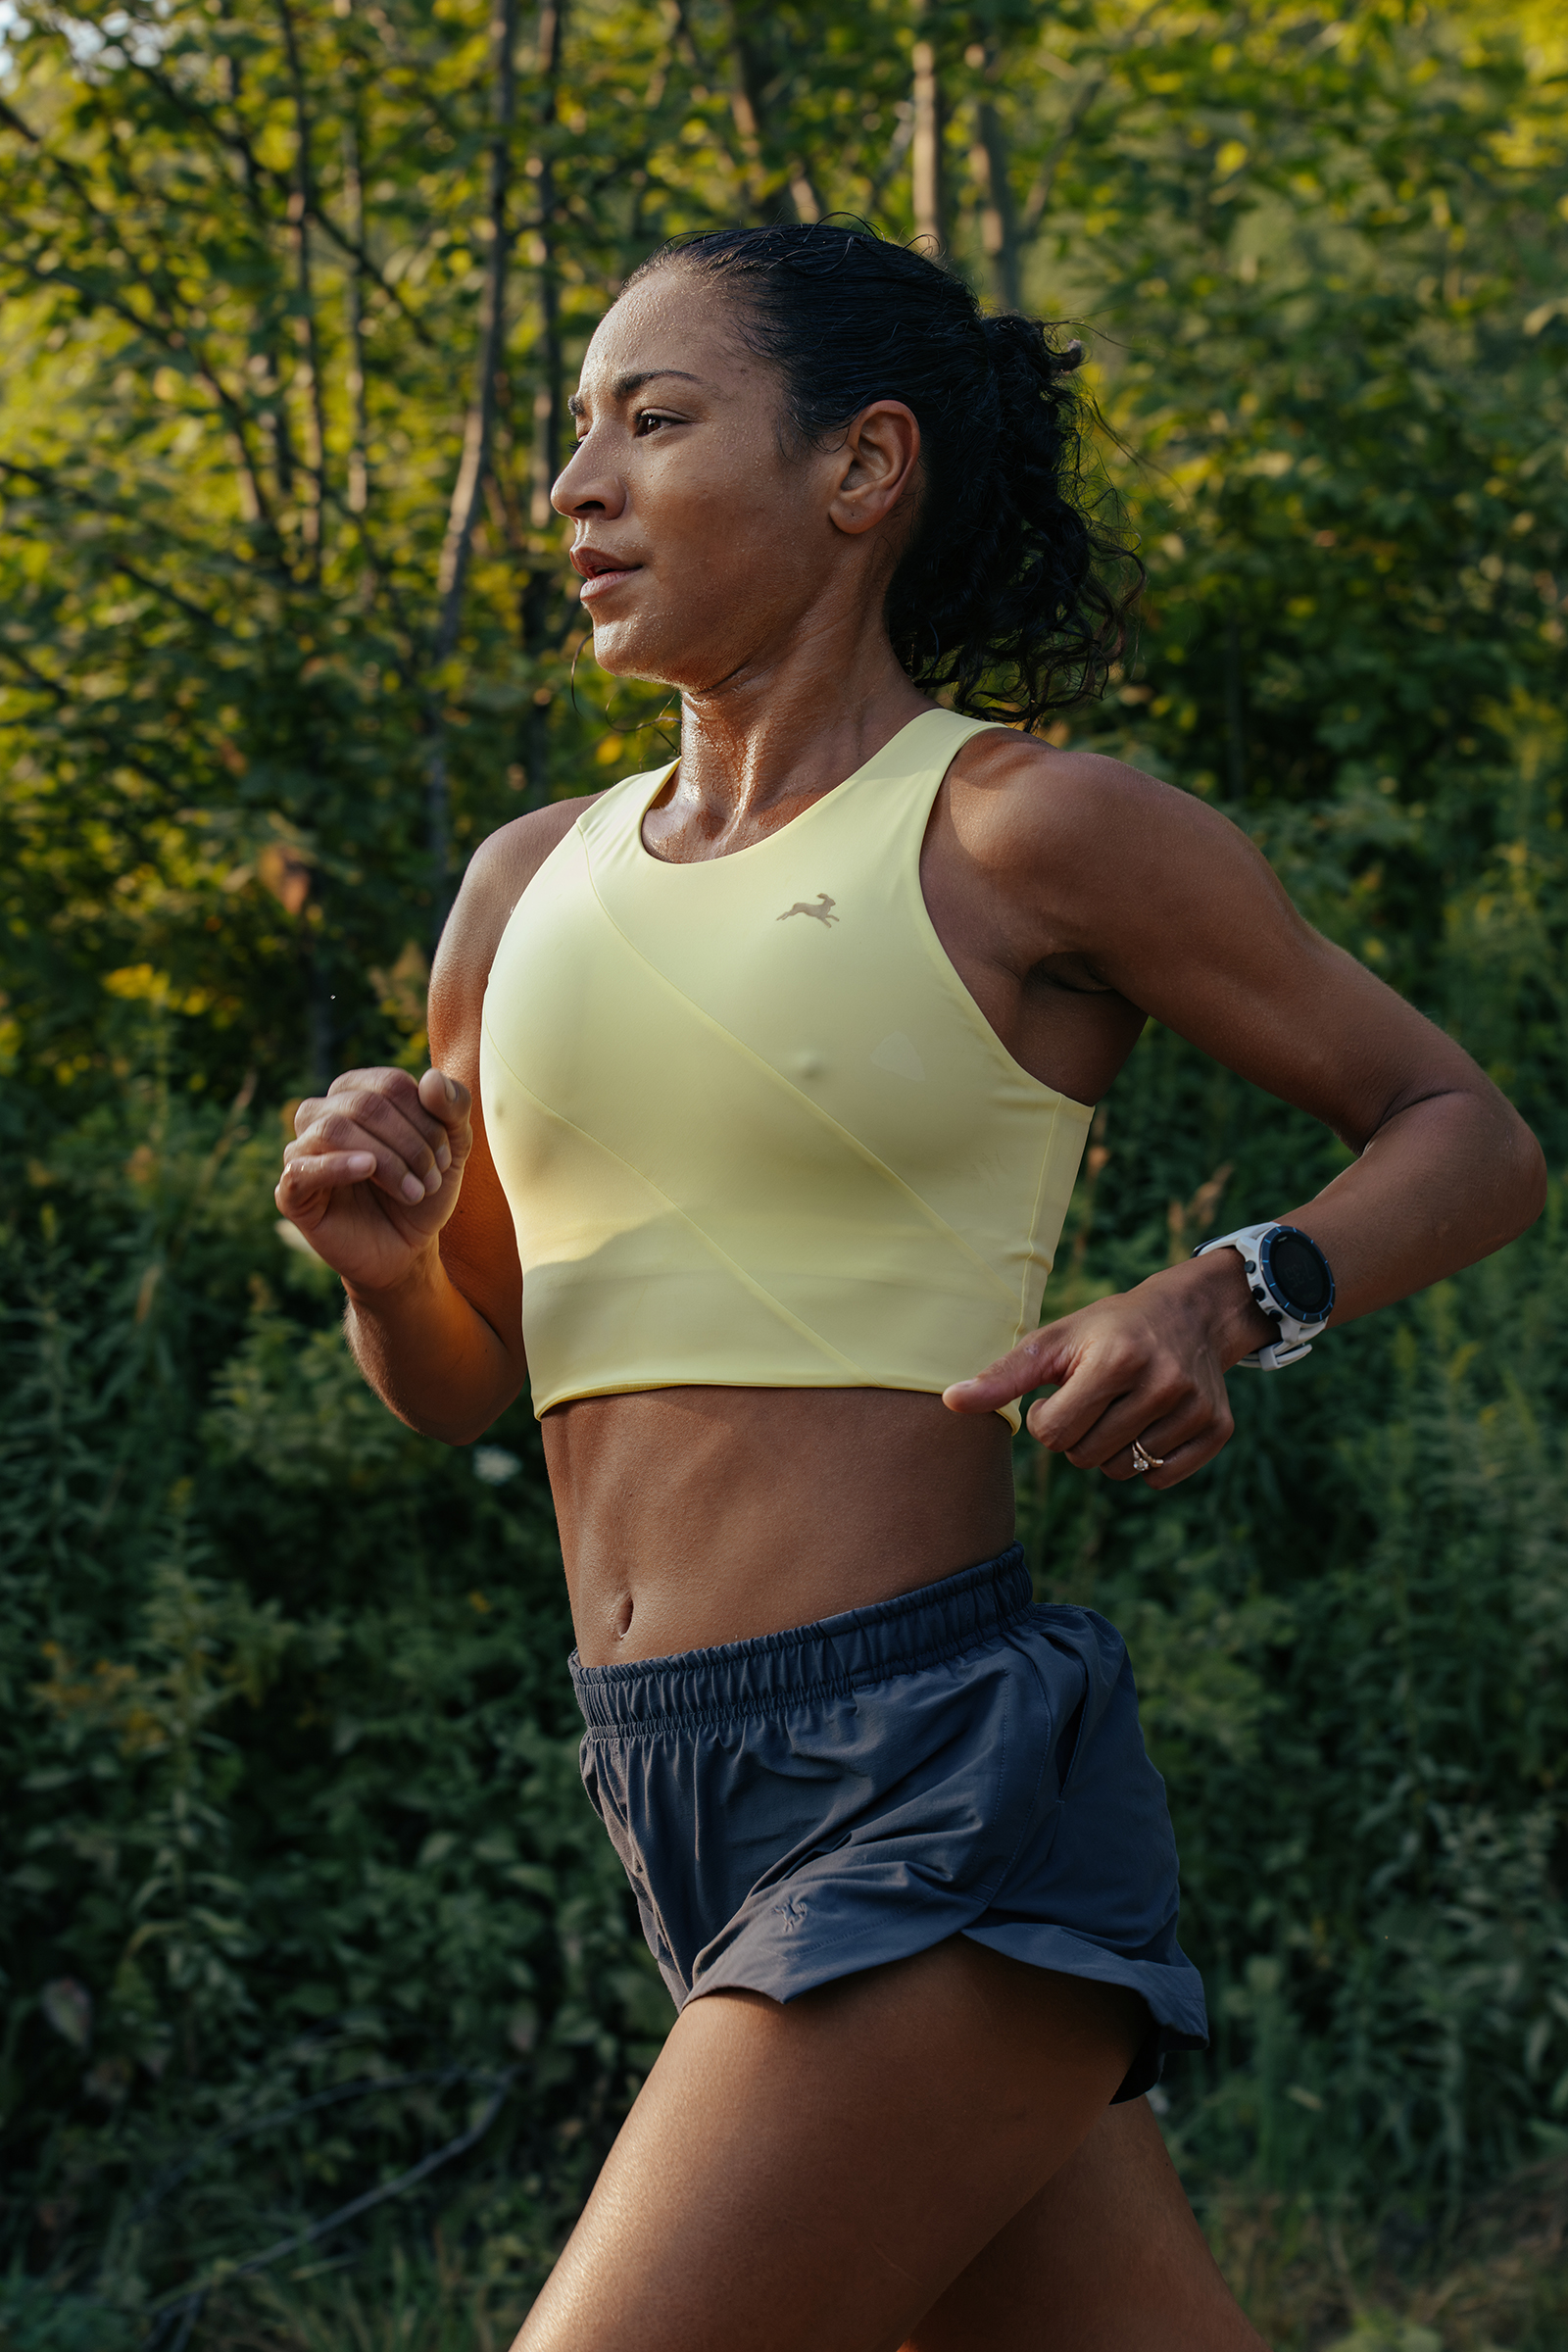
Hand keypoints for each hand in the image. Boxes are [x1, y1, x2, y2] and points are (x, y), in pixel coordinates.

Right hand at [275, 1067, 473, 1295]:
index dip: (426, 1119)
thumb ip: (453, 1106)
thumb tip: (431, 1078)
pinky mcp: (291, 1191)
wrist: (409, 1248)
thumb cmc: (424, 1188)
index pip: (390, 1084)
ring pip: (333, 1129)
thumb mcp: (454, 1147)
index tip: (446, 1159)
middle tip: (432, 1180)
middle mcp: (322, 1113)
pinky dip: (336, 1166)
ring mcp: (302, 1151)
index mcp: (357, 1093)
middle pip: (365, 1105)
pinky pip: (300, 1169)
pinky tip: (367, 1169)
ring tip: (413, 1192)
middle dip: (410, 1144)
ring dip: (387, 1162)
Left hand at [942, 1259, 1265, 1487]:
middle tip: (1095, 1398)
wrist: (1190, 1314)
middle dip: (1078, 1434)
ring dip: (1111, 1449)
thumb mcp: (1054, 1342)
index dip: (1048, 1417)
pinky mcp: (1217, 1429)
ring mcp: (1194, 1408)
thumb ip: (1003, 1376)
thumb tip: (949, 1402)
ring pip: (1124, 1470)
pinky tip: (1151, 1422)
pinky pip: (1161, 1479)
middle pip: (1086, 1456)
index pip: (1053, 1433)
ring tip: (1122, 1407)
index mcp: (1116, 1359)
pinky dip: (1147, 1462)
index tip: (1063, 1391)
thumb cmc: (1107, 1329)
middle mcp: (1162, 1384)